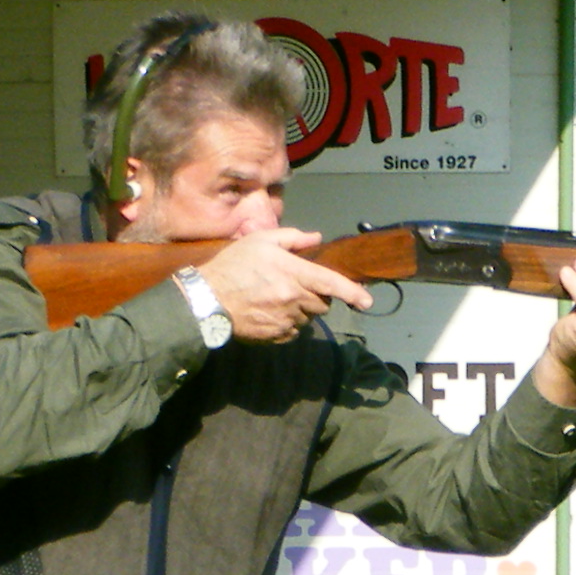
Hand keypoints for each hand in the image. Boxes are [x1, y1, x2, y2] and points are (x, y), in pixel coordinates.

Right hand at [199, 228, 372, 343]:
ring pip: (309, 318)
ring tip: (277, 297)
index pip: (331, 283)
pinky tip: (270, 311)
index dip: (352, 292)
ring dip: (302, 309)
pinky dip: (289, 323)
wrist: (207, 299)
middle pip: (322, 303)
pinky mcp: (277, 336)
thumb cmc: (233, 265)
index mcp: (292, 273)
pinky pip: (294, 331)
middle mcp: (293, 299)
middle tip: (296, 285)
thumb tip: (316, 238)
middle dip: (316, 295)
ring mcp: (285, 320)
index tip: (367, 301)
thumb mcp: (261, 241)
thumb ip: (292, 239)